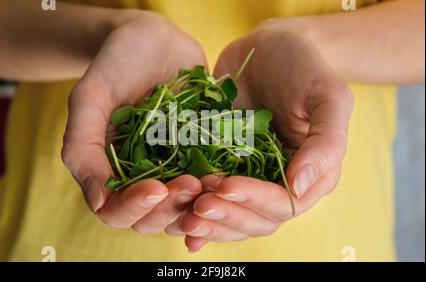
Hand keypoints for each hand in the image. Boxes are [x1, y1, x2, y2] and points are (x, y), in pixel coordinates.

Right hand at [61, 11, 206, 233]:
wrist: (154, 39)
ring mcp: (173, 168)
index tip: (156, 188)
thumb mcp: (91, 98)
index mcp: (109, 171)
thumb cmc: (116, 64)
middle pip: (154, 218)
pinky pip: (212, 184)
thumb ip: (82, 146)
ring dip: (199, 203)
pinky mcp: (200, 156)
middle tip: (191, 183)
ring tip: (213, 180)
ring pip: (185, 208)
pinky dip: (219, 187)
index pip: (117, 211)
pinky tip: (228, 174)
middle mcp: (140, 177)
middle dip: (172, 207)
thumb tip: (98, 201)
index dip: (135, 207)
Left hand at [172, 20, 353, 251]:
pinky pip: (211, 197)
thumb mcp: (327, 96)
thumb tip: (299, 187)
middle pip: (256, 219)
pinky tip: (177, 218)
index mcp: (311, 174)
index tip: (226, 185)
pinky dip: (194, 211)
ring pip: (232, 216)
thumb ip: (326, 142)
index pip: (284, 204)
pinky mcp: (223, 166)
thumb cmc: (303, 67)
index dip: (255, 201)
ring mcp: (250, 177)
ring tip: (185, 211)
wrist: (267, 48)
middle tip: (199, 203)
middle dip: (227, 215)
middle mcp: (280, 182)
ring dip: (209, 221)